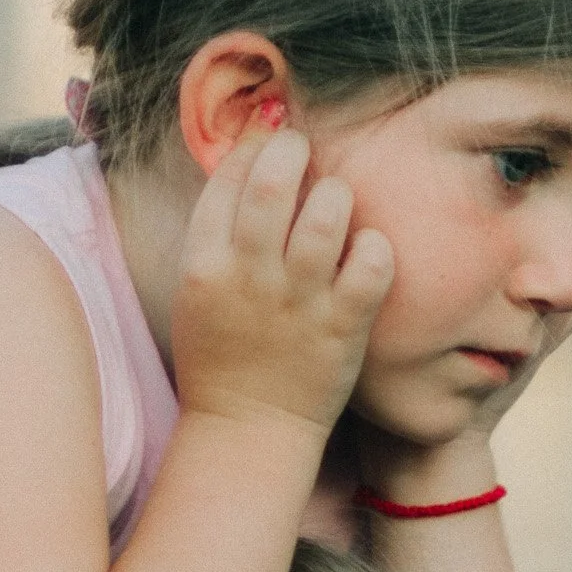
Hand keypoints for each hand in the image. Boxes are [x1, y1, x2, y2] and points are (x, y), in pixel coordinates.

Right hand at [172, 126, 393, 435]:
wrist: (247, 430)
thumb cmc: (221, 355)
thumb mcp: (197, 291)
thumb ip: (217, 232)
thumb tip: (249, 160)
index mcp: (203, 265)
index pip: (227, 177)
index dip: (253, 145)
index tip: (269, 141)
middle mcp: (249, 278)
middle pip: (273, 183)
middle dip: (293, 150)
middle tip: (305, 154)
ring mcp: (298, 303)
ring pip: (327, 215)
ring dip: (336, 194)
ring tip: (336, 202)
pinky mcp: (342, 328)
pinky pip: (371, 264)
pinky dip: (374, 246)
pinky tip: (365, 251)